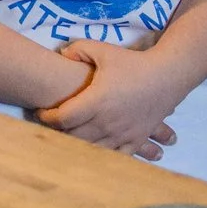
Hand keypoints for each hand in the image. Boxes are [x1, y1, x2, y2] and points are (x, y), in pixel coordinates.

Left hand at [38, 41, 185, 160]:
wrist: (167, 77)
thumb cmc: (133, 63)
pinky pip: (113, 158)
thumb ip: (78, 49)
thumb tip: (61, 54)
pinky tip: (92, 155)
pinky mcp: (134, 141)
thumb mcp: (103, 50)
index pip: (62, 117)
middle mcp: (107, 122)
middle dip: (57, 134)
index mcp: (96, 101)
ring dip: (76, 147)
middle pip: (72, 138)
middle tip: (48, 128)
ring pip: (91, 150)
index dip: (46, 117)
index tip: (40, 113)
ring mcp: (121, 135)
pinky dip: (100, 157)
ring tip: (66, 139)